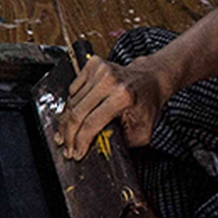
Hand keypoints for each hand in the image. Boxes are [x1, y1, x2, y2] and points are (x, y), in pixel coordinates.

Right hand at [56, 55, 171, 160]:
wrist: (151, 79)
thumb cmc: (147, 104)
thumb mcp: (141, 131)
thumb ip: (120, 142)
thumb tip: (97, 149)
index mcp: (123, 96)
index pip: (91, 123)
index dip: (80, 142)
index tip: (76, 153)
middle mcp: (110, 81)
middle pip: (77, 113)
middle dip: (68, 135)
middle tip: (66, 148)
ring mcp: (100, 70)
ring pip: (72, 102)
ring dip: (67, 122)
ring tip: (66, 134)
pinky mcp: (92, 64)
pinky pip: (73, 90)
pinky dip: (72, 105)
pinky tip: (76, 114)